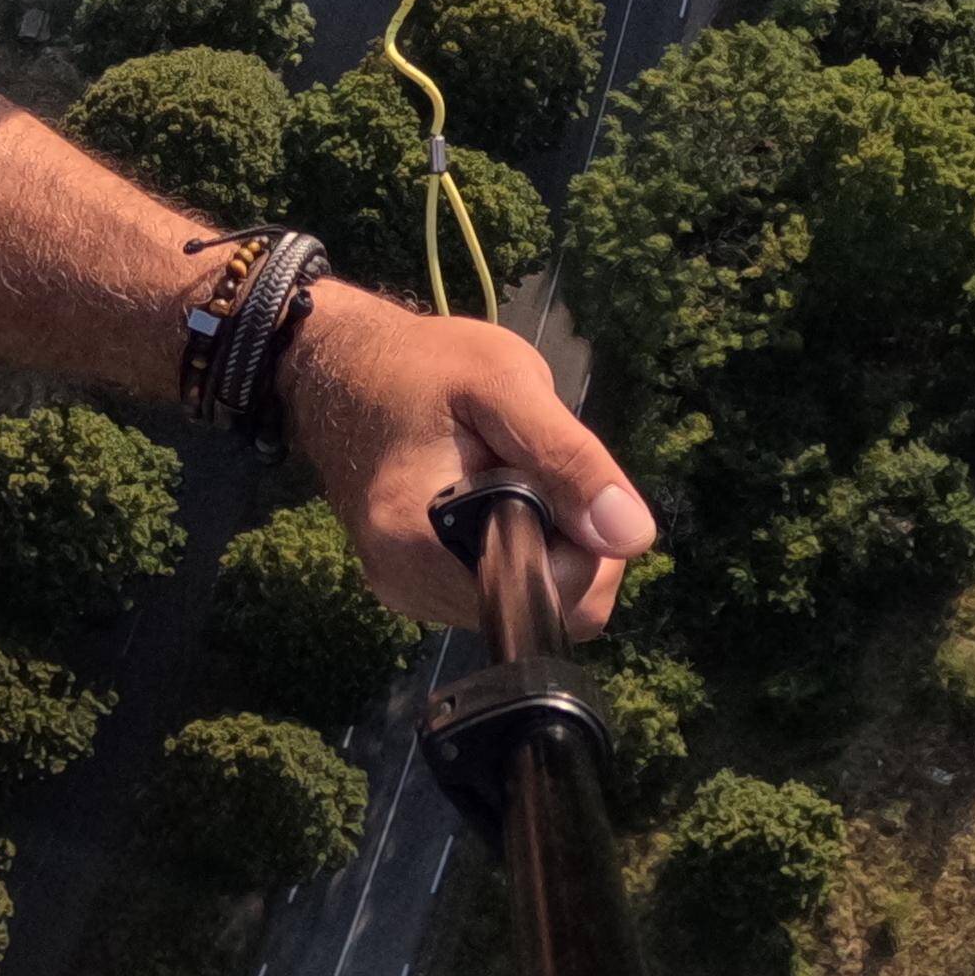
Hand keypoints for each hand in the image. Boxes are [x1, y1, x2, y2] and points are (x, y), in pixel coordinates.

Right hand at [278, 286, 656, 637]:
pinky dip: (513, 548)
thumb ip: (568, 458)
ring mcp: (407, 593)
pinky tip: (491, 493)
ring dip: (540, 544)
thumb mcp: (504, 382)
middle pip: (540, 610)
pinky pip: (495, 589)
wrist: (342, 368)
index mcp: (420, 546)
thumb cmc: (420, 364)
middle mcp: (408, 587)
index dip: (584, 542)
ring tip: (507, 472)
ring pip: (522, 603)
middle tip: (536, 467)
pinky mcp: (413, 587)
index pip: (550, 599)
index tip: (563, 476)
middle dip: (564, 543)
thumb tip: (632, 535)